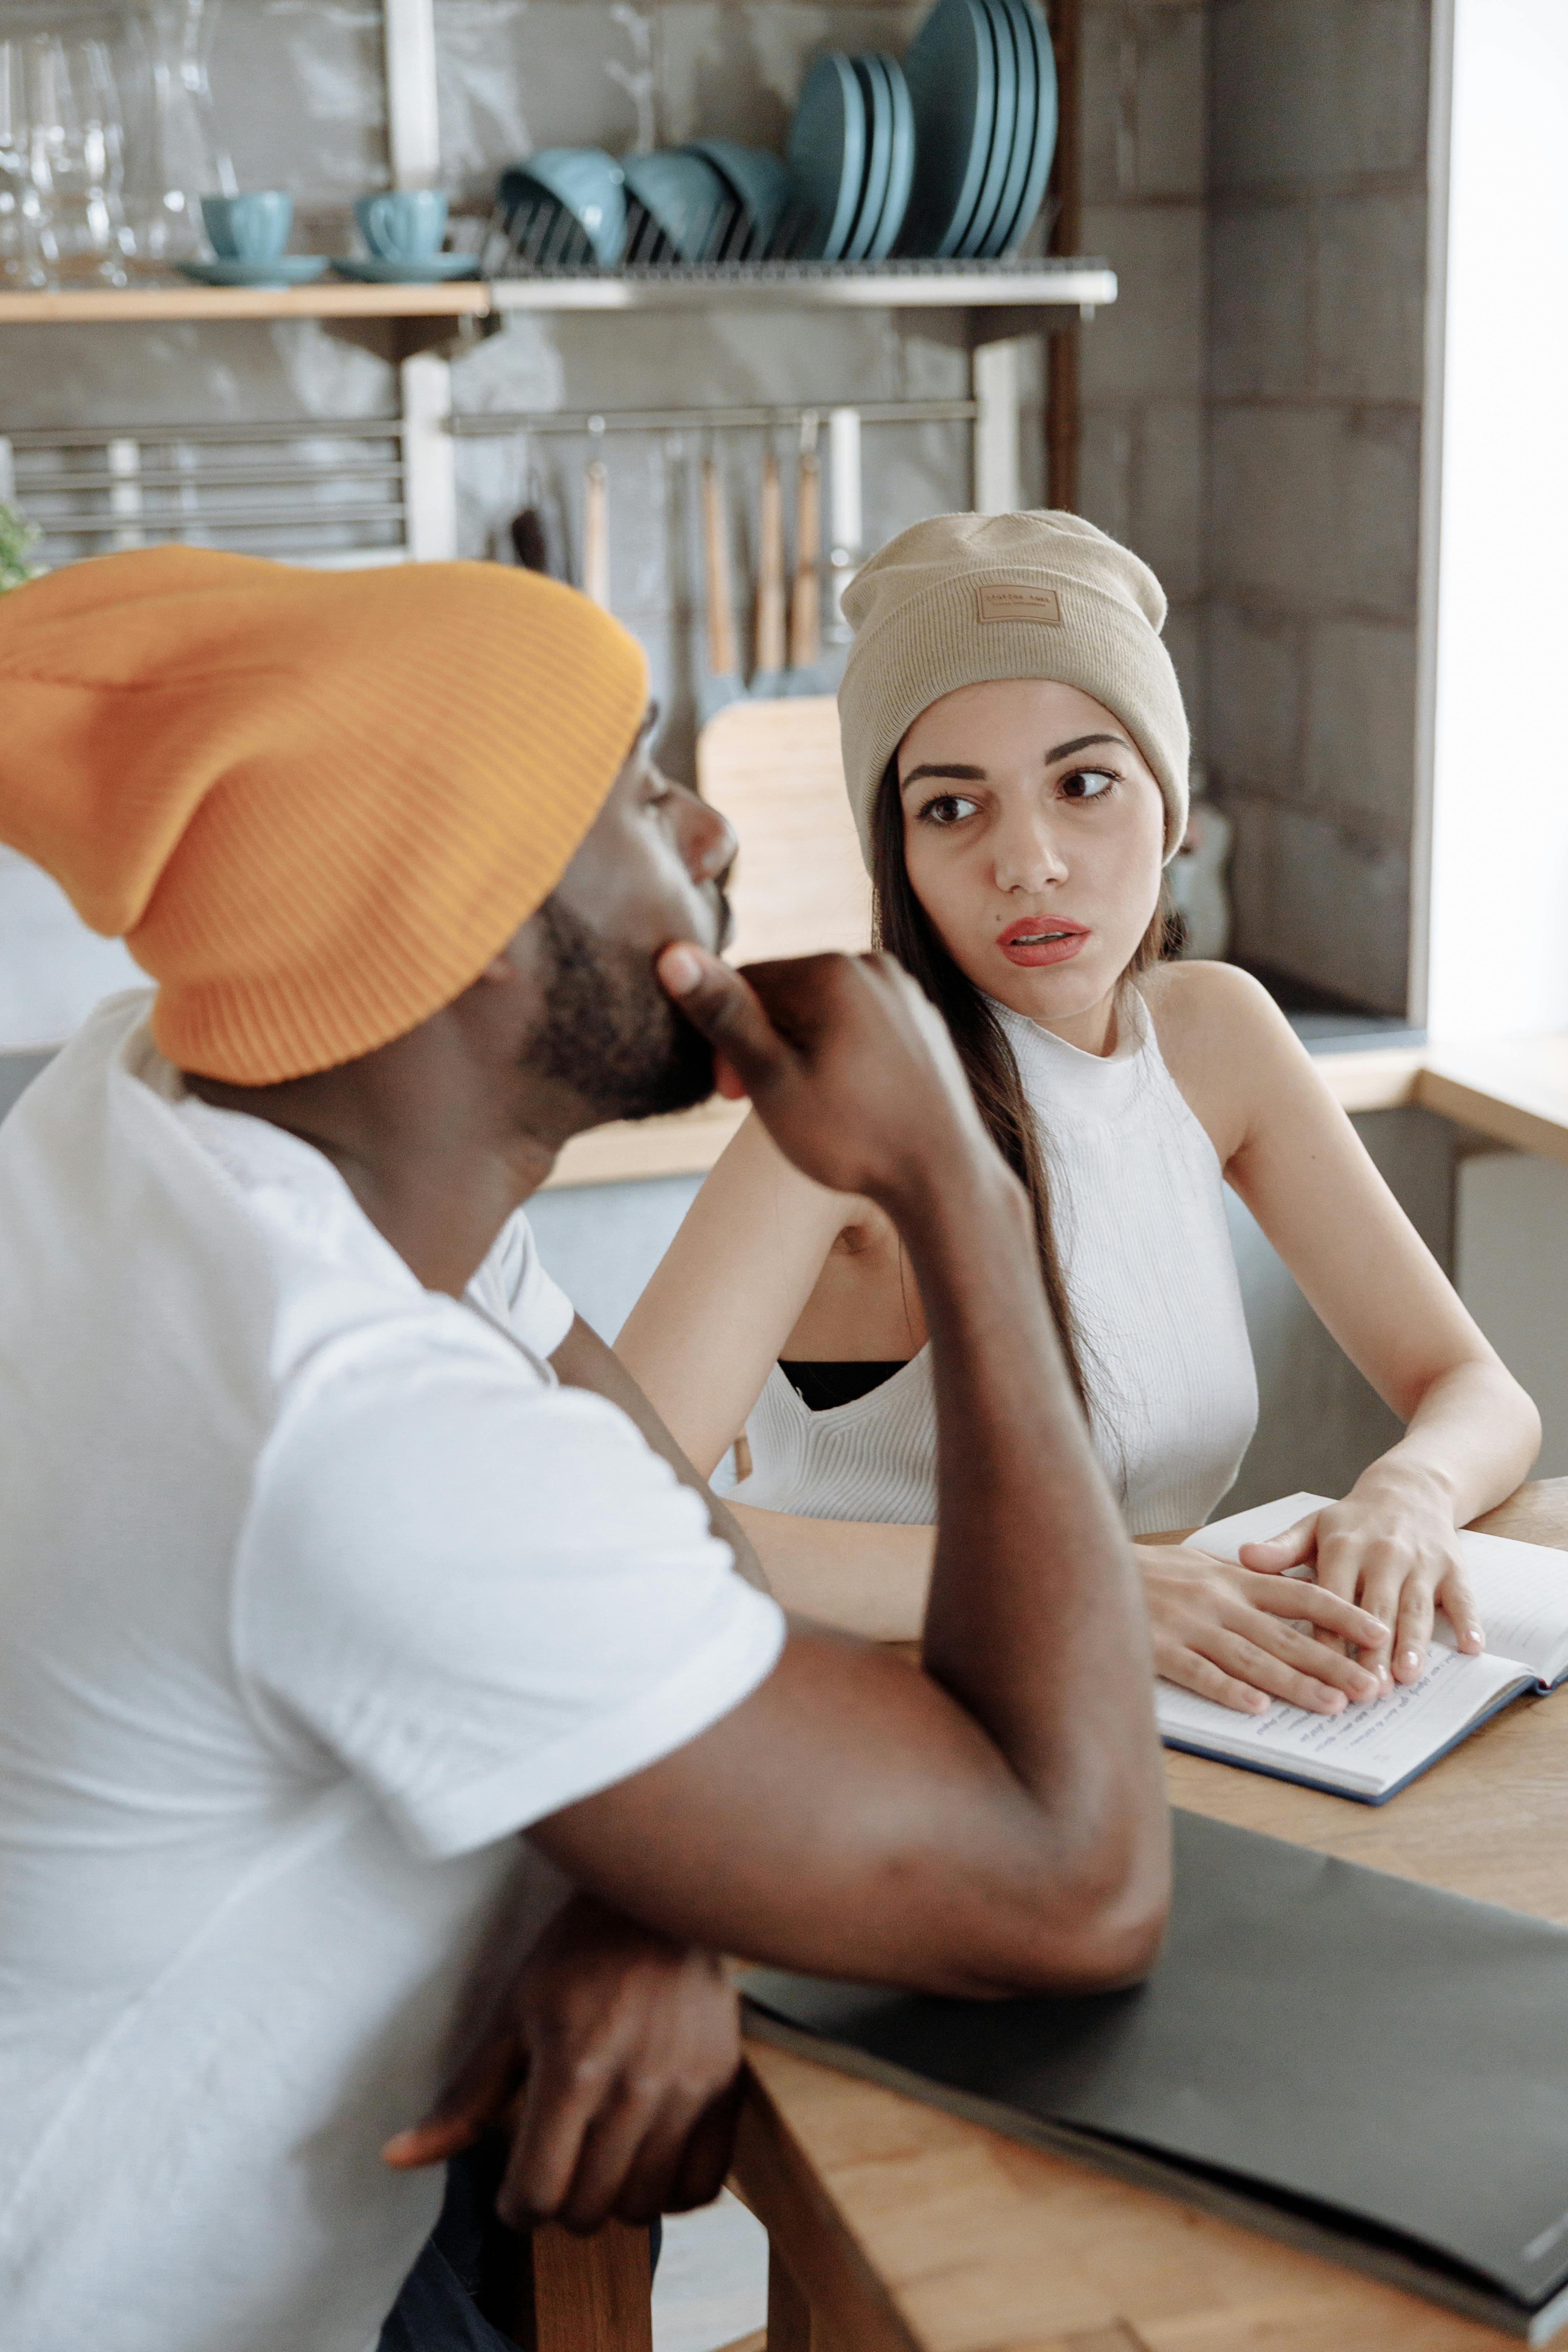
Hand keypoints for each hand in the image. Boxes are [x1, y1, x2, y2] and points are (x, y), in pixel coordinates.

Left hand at [383, 1892, 741, 2231]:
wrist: (660, 1903)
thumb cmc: (577, 1955)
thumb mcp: (512, 2017)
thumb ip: (466, 2098)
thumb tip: (397, 2158)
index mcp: (573, 2068)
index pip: (538, 2194)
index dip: (515, 2208)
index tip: (514, 2191)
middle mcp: (635, 2086)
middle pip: (588, 2209)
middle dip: (559, 2203)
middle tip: (555, 2168)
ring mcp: (688, 2089)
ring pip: (643, 2208)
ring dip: (612, 2200)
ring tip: (599, 2162)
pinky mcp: (726, 2087)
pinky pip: (702, 2188)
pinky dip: (671, 2192)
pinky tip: (646, 2159)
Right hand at [658, 943, 998, 1212]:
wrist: (945, 1178)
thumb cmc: (853, 1137)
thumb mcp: (772, 1080)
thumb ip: (724, 1015)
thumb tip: (670, 955)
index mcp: (833, 970)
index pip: (745, 982)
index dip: (726, 1038)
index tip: (731, 1094)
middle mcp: (874, 966)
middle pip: (786, 994)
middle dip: (766, 1044)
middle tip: (770, 1106)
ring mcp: (905, 993)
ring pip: (823, 1011)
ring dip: (800, 1051)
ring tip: (812, 1106)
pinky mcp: (922, 1021)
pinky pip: (860, 1024)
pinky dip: (839, 1054)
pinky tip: (847, 1100)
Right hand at [1138, 1543, 1386, 1714]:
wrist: (1085, 1562)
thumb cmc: (1145, 1570)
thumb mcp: (1198, 1564)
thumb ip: (1239, 1581)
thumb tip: (1283, 1592)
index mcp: (1232, 1578)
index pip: (1300, 1594)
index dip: (1342, 1614)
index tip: (1379, 1632)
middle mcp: (1218, 1601)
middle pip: (1286, 1635)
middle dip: (1333, 1662)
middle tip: (1372, 1686)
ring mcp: (1188, 1626)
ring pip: (1252, 1659)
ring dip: (1295, 1684)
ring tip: (1333, 1704)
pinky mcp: (1157, 1648)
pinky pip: (1199, 1674)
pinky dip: (1228, 1690)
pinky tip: (1256, 1708)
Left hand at [1239, 1480, 1483, 1683]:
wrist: (1409, 1490)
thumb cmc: (1352, 1521)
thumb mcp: (1313, 1527)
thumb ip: (1281, 1549)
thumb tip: (1243, 1556)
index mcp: (1344, 1547)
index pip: (1331, 1597)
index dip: (1326, 1634)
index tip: (1318, 1670)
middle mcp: (1383, 1554)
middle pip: (1376, 1609)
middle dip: (1372, 1651)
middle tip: (1367, 1689)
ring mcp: (1420, 1561)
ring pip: (1416, 1607)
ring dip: (1414, 1643)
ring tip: (1408, 1676)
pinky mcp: (1452, 1566)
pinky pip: (1462, 1596)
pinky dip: (1469, 1620)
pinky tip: (1472, 1647)